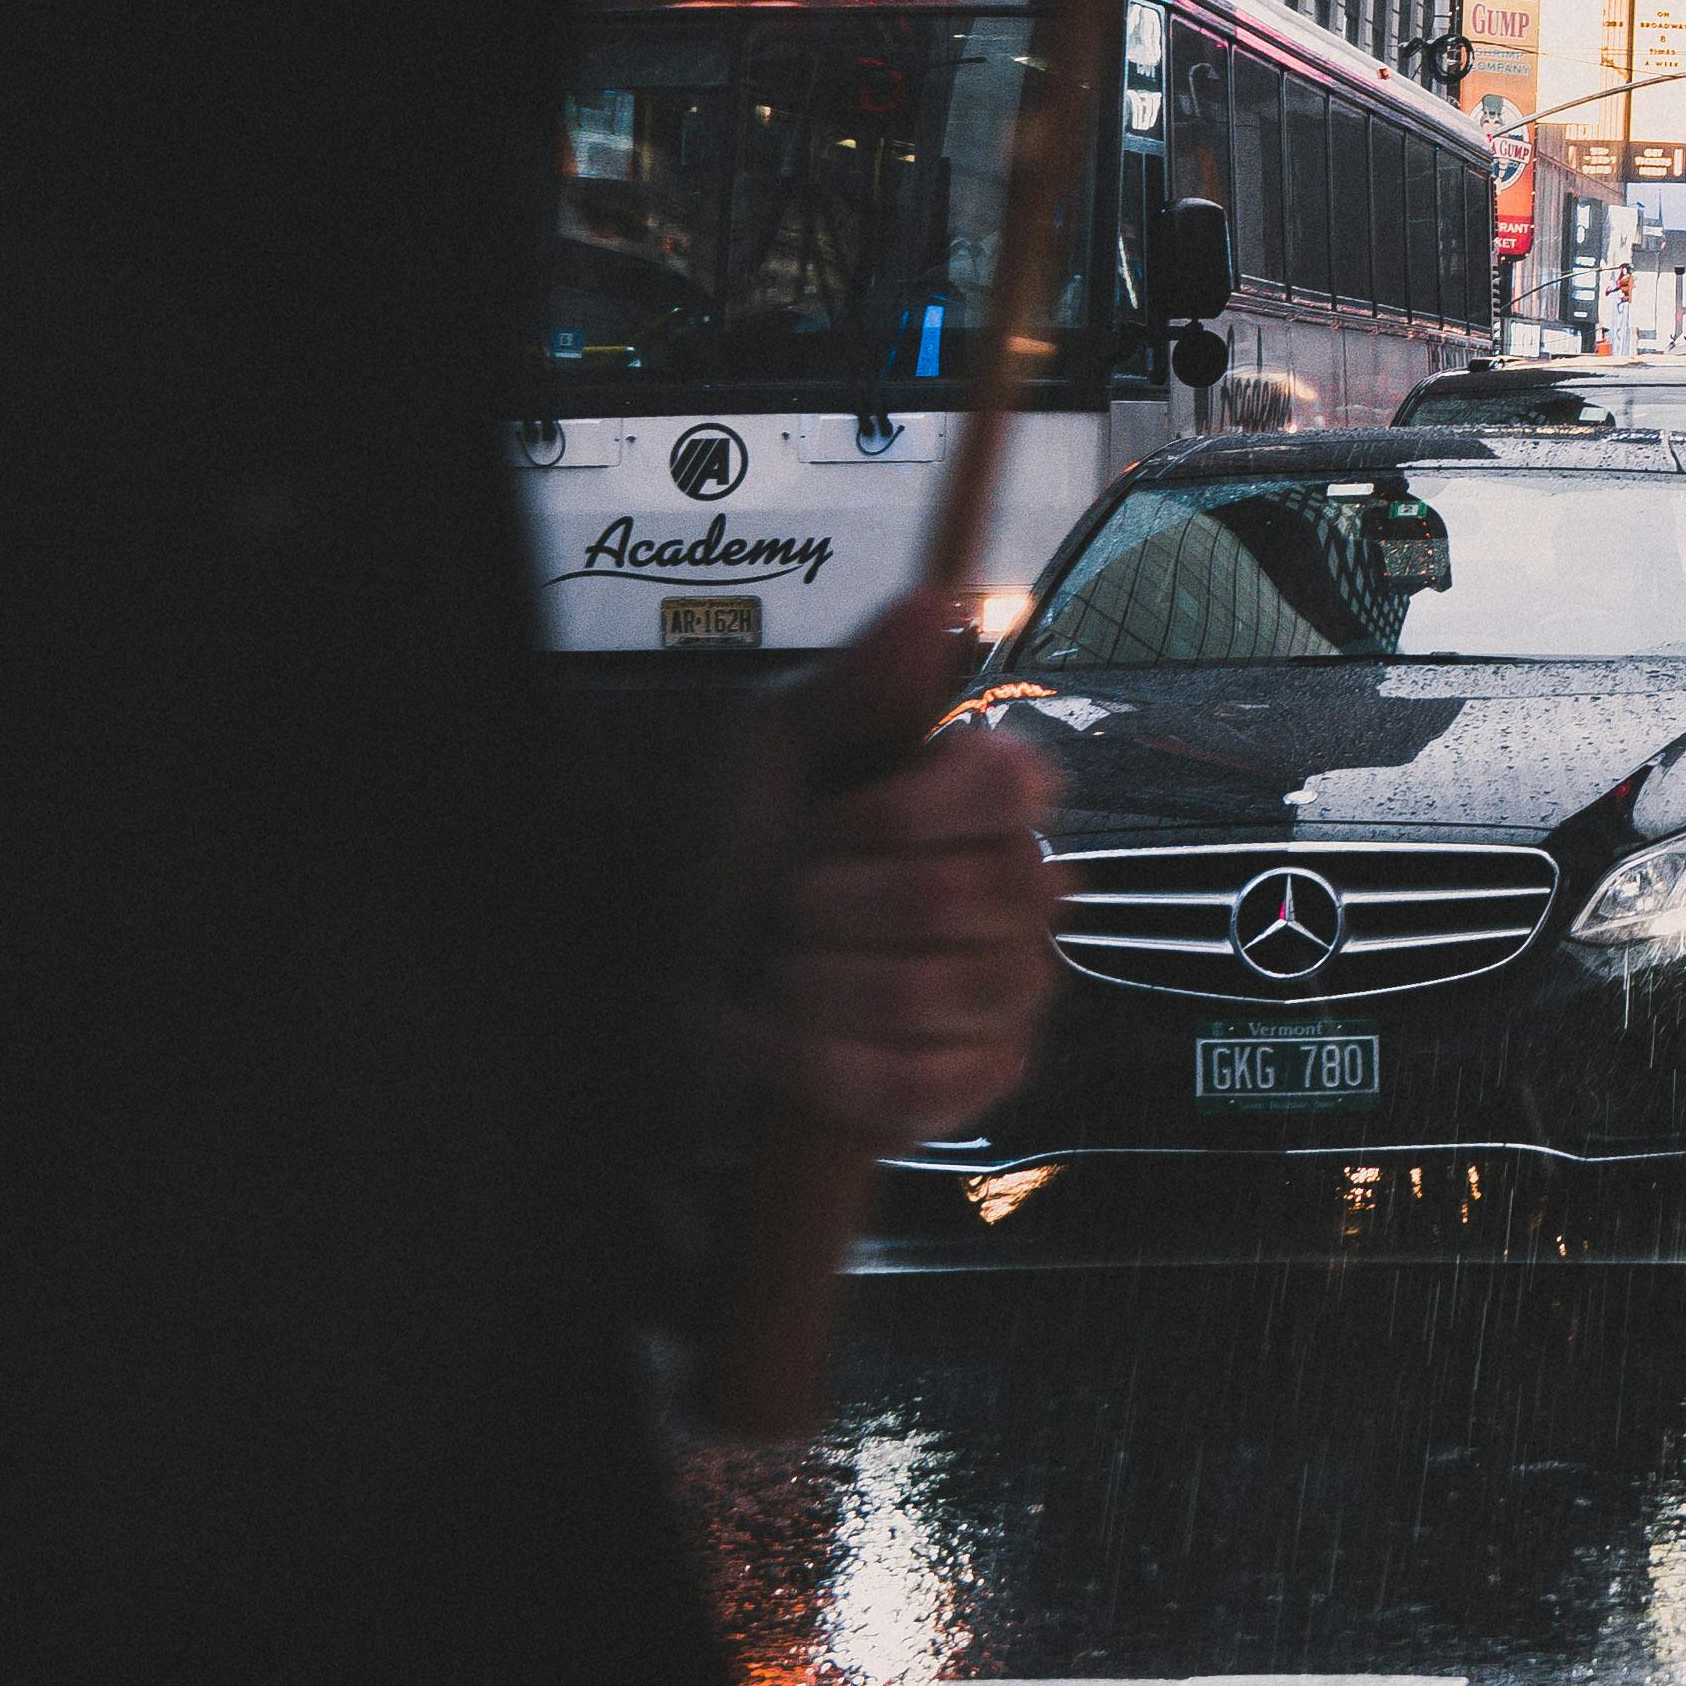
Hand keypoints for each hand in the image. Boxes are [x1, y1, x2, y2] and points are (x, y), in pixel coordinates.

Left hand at [729, 593, 1061, 1149]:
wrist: (665, 995)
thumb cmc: (727, 867)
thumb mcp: (767, 756)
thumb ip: (855, 687)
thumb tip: (936, 602)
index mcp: (982, 803)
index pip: (1015, 787)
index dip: (905, 815)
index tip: (827, 825)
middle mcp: (1020, 892)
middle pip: (965, 899)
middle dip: (835, 908)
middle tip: (784, 907)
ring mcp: (1008, 993)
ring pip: (944, 994)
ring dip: (824, 988)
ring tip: (779, 976)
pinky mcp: (977, 1083)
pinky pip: (927, 1083)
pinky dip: (831, 1066)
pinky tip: (793, 1046)